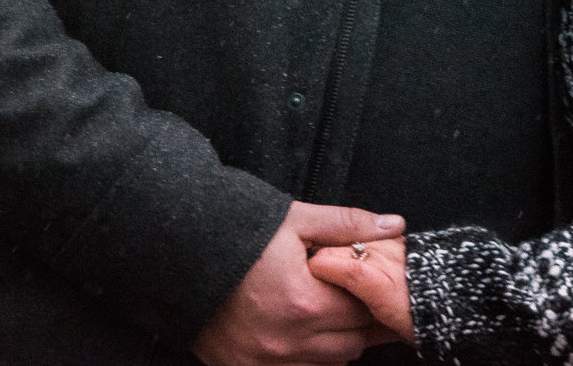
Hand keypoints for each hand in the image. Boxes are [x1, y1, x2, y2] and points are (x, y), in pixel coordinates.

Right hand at [192, 201, 405, 365]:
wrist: (177, 250)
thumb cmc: (238, 231)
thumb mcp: (296, 220)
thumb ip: (349, 225)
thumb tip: (396, 225)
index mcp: (305, 302)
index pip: (363, 312)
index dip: (372, 297)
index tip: (372, 284)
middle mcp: (287, 341)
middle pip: (350, 345)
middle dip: (357, 322)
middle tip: (352, 298)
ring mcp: (263, 361)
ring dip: (334, 344)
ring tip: (325, 313)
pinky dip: (306, 359)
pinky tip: (301, 332)